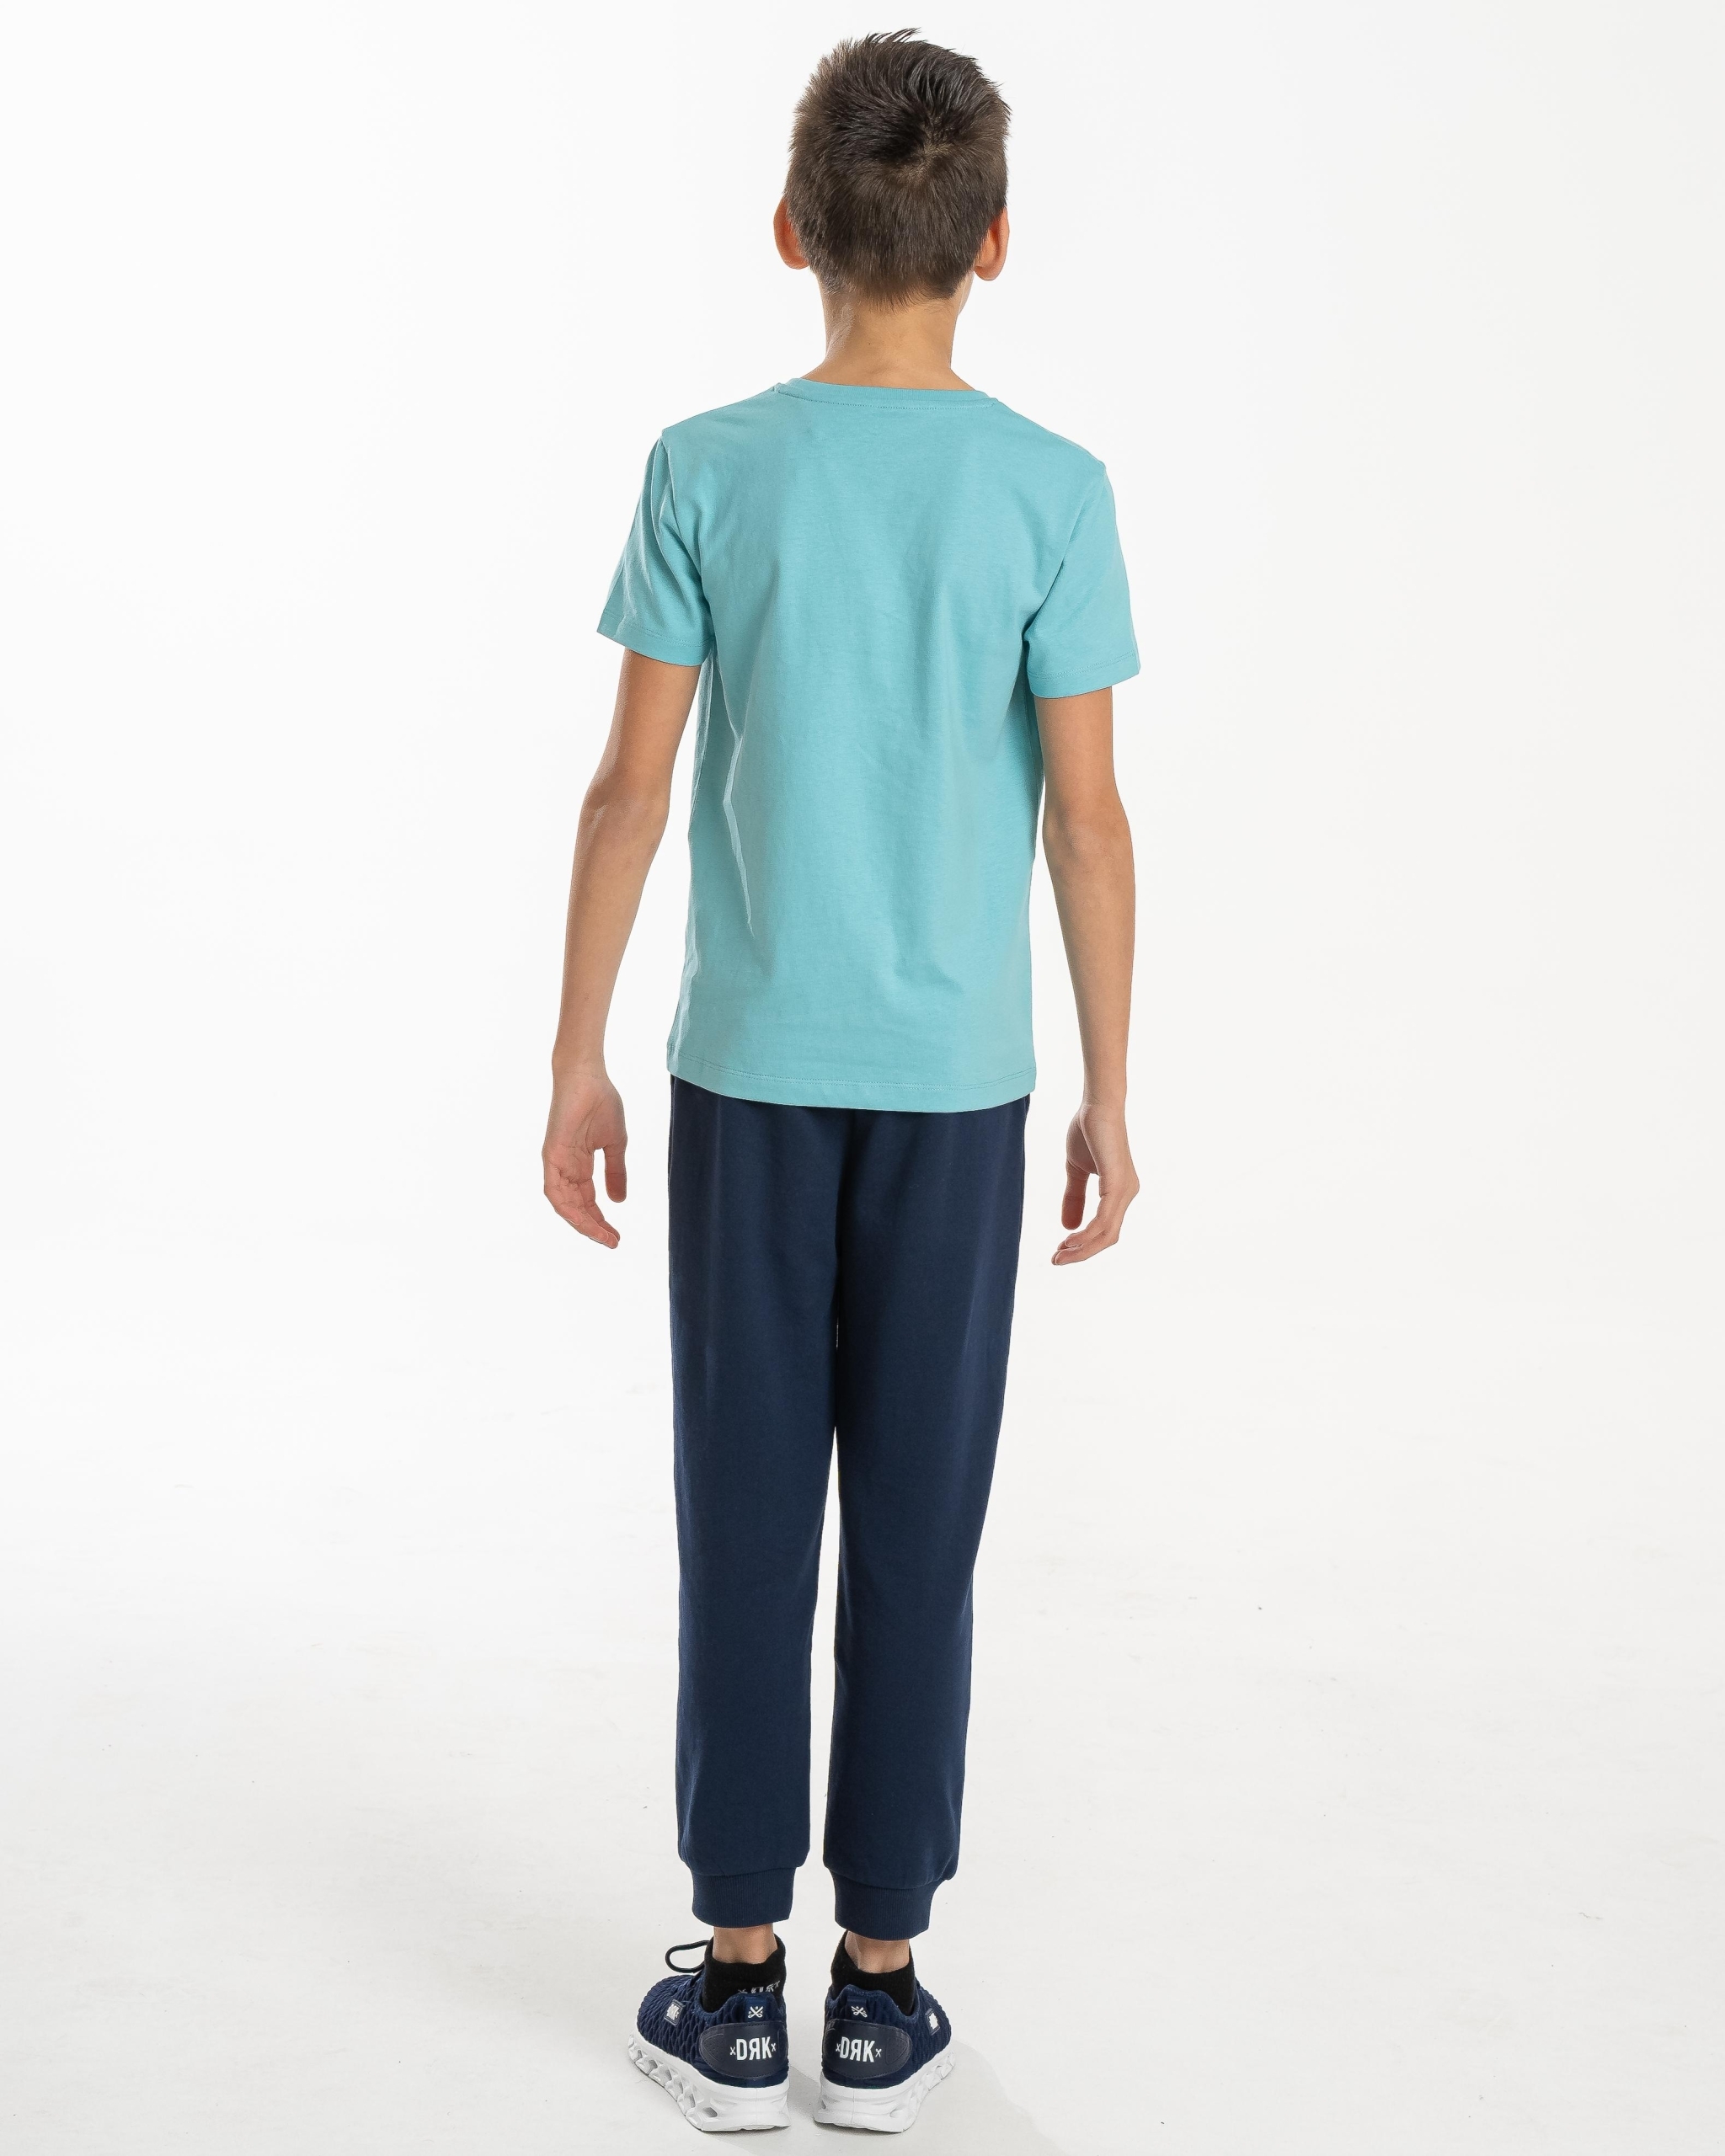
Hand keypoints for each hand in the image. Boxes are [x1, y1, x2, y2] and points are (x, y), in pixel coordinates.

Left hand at [543, 1065, 627, 1247]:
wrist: (588, 1076)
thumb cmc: (601, 1102)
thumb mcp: (615, 1144)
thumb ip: (616, 1172)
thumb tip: (619, 1201)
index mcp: (579, 1165)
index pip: (587, 1201)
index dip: (600, 1220)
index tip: (616, 1237)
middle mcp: (565, 1168)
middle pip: (576, 1207)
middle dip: (593, 1227)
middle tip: (612, 1242)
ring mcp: (556, 1162)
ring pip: (564, 1204)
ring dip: (581, 1223)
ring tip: (601, 1236)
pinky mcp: (551, 1154)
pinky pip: (553, 1188)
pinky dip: (566, 1206)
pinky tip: (581, 1219)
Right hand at [1054, 1100, 1138, 1263]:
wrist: (1096, 1105)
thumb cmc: (1089, 1131)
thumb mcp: (1077, 1170)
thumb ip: (1074, 1197)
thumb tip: (1068, 1227)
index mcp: (1118, 1192)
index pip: (1105, 1230)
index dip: (1084, 1245)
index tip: (1060, 1251)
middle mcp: (1127, 1194)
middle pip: (1108, 1238)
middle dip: (1082, 1253)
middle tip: (1057, 1260)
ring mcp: (1125, 1190)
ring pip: (1107, 1234)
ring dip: (1082, 1248)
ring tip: (1060, 1255)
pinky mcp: (1118, 1184)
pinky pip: (1104, 1219)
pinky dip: (1087, 1233)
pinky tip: (1070, 1238)